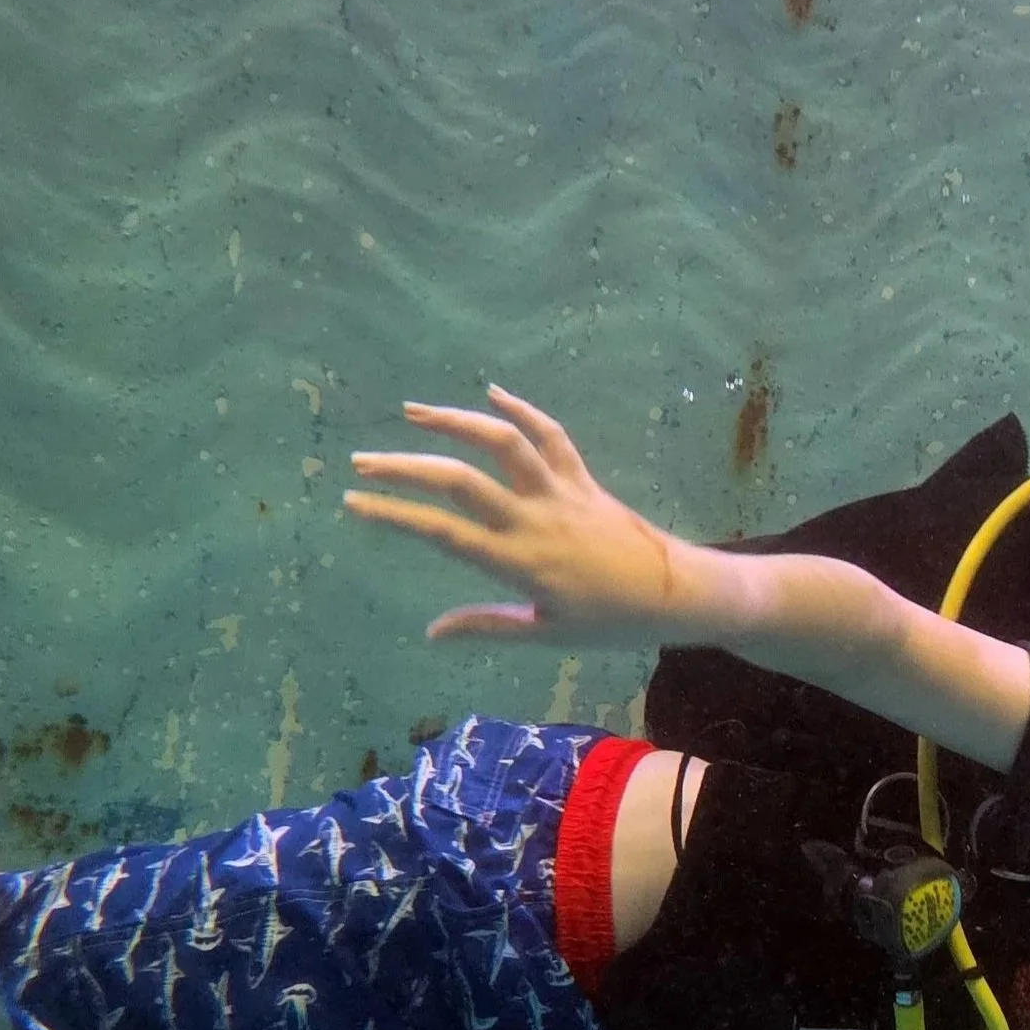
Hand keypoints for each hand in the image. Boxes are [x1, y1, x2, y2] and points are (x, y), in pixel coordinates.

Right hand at [343, 386, 700, 645]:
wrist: (676, 594)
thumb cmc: (611, 623)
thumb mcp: (546, 636)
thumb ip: (486, 628)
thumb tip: (431, 633)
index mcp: (518, 564)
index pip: (441, 533)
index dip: (392, 514)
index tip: (352, 502)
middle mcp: (534, 521)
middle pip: (459, 480)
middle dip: (405, 467)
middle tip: (363, 461)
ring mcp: (560, 494)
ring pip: (503, 443)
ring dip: (456, 422)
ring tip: (414, 413)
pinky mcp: (584, 480)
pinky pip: (552, 436)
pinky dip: (523, 411)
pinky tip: (492, 393)